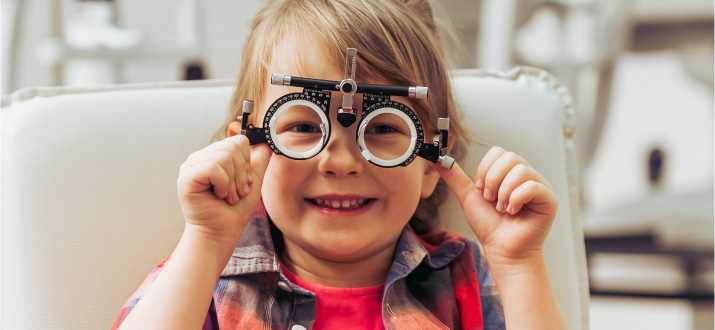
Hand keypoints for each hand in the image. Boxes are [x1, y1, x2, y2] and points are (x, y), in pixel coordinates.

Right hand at [177, 135, 271, 243]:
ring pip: (224, 157)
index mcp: (214, 156)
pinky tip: (218, 196)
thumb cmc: (234, 210)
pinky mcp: (186, 177)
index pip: (238, 141)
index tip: (244, 183)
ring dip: (232, 183)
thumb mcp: (252, 181)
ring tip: (228, 197)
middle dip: (241, 174)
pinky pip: (213, 167)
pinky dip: (223, 184)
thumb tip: (266, 141)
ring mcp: (191, 166)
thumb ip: (259, 160)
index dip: (247, 163)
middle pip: (233, 147)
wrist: (222, 232)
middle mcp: (200, 157)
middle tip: (236, 193)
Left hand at [433, 146, 556, 265]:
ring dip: (504, 192)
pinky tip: (513, 212)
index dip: (485, 168)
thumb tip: (436, 159)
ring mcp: (540, 186)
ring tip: (502, 208)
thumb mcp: (468, 196)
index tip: (479, 188)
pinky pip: (533, 186)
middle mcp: (527, 176)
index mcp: (510, 172)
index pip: (498, 152)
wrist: (501, 250)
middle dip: (492, 180)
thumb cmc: (489, 226)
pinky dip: (516, 199)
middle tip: (490, 199)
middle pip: (510, 157)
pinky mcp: (549, 200)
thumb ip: (455, 177)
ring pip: (521, 170)